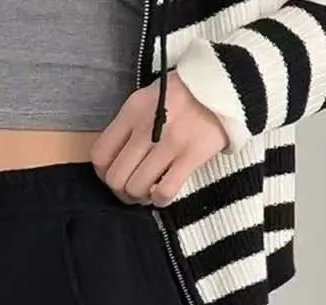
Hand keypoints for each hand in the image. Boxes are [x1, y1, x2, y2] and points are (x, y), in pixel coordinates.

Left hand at [93, 73, 227, 207]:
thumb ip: (130, 125)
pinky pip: (165, 192)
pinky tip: (164, 193)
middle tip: (135, 189)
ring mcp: (170, 142)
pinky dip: (161, 199)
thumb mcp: (149, 98)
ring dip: (141, 197)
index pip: (100, 155)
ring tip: (151, 190)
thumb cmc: (184, 94)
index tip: (116, 176)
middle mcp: (147, 127)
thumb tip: (116, 160)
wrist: (225, 84)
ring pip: (136, 188)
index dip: (104, 174)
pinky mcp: (192, 155)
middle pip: (116, 178)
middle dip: (122, 191)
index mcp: (132, 111)